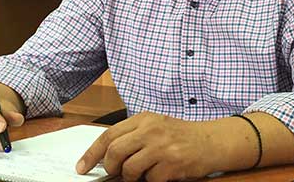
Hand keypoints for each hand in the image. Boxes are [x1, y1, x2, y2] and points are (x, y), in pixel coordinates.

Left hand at [76, 112, 217, 181]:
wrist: (210, 141)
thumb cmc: (181, 135)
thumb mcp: (155, 127)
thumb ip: (133, 136)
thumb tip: (105, 156)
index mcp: (144, 119)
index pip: (109, 135)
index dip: (92, 153)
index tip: (82, 166)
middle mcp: (151, 130)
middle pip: (114, 152)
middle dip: (110, 167)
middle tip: (114, 172)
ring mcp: (162, 147)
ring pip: (129, 169)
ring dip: (132, 177)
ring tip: (143, 172)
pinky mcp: (172, 164)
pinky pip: (149, 180)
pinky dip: (152, 180)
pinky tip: (162, 172)